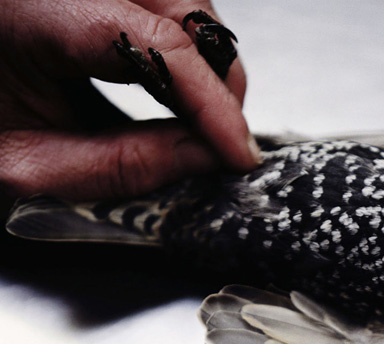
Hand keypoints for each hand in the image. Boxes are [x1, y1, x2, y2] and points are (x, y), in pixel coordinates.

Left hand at [0, 0, 259, 200]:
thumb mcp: (27, 165)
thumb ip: (120, 167)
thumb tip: (205, 156)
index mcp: (28, 10)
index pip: (151, 44)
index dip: (209, 102)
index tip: (237, 153)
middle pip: (180, 3)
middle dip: (218, 79)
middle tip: (223, 141)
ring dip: (207, 61)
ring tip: (202, 118)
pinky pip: (162, 1)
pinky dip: (184, 46)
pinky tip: (177, 88)